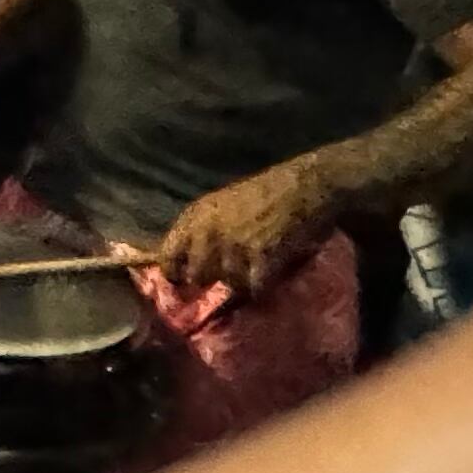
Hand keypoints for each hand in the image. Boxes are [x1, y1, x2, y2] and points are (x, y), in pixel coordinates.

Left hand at [155, 161, 341, 294]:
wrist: (304, 184)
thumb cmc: (264, 194)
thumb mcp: (219, 205)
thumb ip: (199, 233)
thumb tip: (183, 269)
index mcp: (194, 216)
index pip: (168, 258)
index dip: (176, 275)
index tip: (185, 284)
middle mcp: (208, 231)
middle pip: (197, 277)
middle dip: (213, 281)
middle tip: (233, 276)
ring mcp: (233, 244)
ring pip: (229, 284)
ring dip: (243, 283)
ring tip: (258, 268)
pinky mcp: (260, 255)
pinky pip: (254, 287)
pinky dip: (263, 286)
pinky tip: (271, 272)